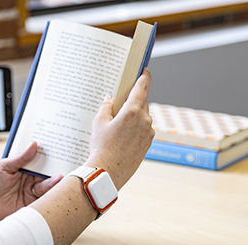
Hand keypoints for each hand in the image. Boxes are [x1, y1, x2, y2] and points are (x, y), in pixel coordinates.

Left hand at [0, 142, 62, 223]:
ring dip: (54, 181)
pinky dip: (50, 195)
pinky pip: (44, 199)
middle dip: (56, 168)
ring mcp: (31, 191)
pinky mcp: (31, 203)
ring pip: (47, 185)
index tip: (59, 150)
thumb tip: (34, 144)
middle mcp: (30, 178)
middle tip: (66, 164)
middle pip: (47, 172)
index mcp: (23, 167)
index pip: (40, 160)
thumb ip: (21, 158)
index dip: (49, 156)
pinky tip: (55, 190)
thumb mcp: (4, 166)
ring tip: (61, 177)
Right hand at [85, 68, 154, 189]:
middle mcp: (145, 120)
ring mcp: (148, 133)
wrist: (108, 171)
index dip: (144, 76)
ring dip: (134, 116)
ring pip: (143, 117)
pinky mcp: (148, 144)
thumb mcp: (99, 122)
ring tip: (118, 124)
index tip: (145, 71)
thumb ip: (106, 106)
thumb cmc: (101, 146)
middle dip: (134, 100)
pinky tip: (123, 136)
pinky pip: (144, 130)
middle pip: (143, 102)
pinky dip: (136, 128)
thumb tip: (110, 98)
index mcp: (133, 111)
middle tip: (122, 102)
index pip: (142, 87)